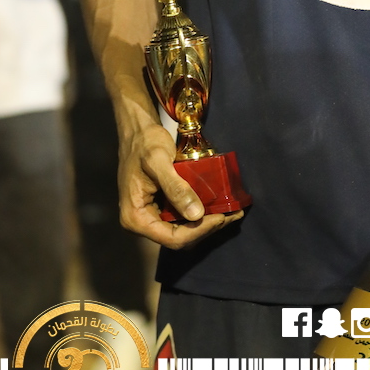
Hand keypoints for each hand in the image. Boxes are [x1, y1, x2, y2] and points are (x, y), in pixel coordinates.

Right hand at [119, 118, 244, 248]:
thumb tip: (196, 215)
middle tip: (233, 213)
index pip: (172, 238)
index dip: (199, 231)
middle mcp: (142, 223)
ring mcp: (152, 217)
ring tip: (231, 210)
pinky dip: (200, 212)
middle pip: (180, 238)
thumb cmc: (145, 143)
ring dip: (207, 222)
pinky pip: (182, 218)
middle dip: (207, 228)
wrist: (137, 131)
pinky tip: (218, 204)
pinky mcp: (161, 208)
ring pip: (184, 230)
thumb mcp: (159, 161)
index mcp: (135, 218)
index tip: (222, 216)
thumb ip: (175, 188)